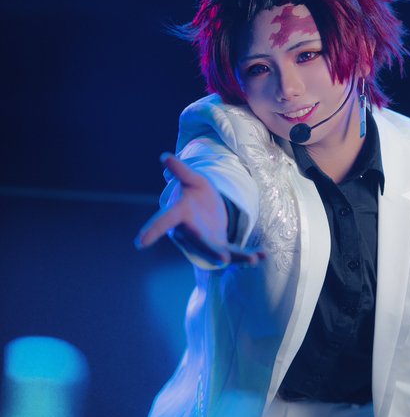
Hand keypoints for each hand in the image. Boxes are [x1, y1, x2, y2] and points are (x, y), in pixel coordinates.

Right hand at [135, 153, 265, 266]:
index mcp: (178, 215)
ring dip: (237, 258)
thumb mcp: (192, 180)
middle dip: (212, 252)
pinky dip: (250, 255)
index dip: (151, 231)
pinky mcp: (221, 249)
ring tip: (253, 259)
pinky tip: (264, 253)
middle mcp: (191, 234)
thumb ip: (180, 171)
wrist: (204, 213)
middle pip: (200, 244)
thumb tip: (164, 157)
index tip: (138, 242)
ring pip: (221, 253)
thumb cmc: (195, 194)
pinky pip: (236, 254)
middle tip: (222, 259)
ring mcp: (206, 244)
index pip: (163, 222)